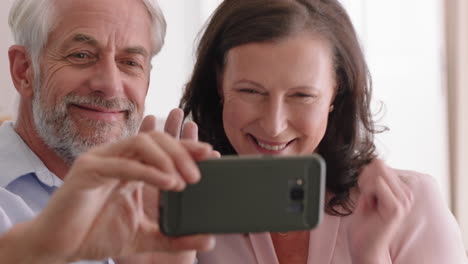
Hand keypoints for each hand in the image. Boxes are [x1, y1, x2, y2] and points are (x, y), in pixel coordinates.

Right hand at [22, 127, 215, 262]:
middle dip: (183, 151)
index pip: (164, 147)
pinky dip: (148, 171)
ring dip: (168, 158)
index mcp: (131, 167)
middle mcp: (118, 157)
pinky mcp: (87, 170)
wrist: (58, 248)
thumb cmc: (96, 235)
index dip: (188, 147)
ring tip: (185, 180)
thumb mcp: (144, 237)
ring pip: (142, 143)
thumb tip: (209, 238)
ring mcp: (102, 160)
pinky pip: (124, 163)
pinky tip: (167, 183)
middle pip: (156, 139)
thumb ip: (174, 237)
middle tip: (200, 175)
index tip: (212, 156)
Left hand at [347, 159, 412, 263]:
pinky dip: (367, 192)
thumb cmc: (363, 226)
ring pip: (377, 172)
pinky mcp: (397, 207)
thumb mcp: (367, 196)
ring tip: (369, 203)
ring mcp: (404, 199)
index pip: (379, 164)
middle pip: (378, 164)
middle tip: (365, 198)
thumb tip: (374, 160)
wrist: (364, 248)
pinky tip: (370, 205)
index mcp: (400, 189)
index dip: (364, 175)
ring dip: (365, 186)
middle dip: (364, 179)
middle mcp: (406, 193)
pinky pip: (377, 184)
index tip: (364, 192)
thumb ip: (372, 179)